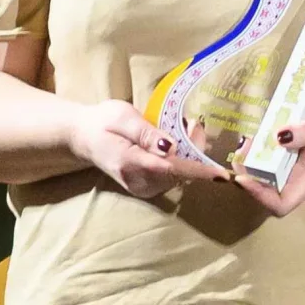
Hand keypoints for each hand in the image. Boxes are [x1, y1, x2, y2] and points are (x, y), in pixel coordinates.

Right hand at [70, 100, 221, 197]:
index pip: (171, 169)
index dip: (198, 171)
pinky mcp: (147, 188)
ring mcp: (142, 188)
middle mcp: (138, 181)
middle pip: (179, 173)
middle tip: (196, 124)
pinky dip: (183, 163)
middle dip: (195, 152)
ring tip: (188, 130)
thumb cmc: (102, 122)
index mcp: (130, 162)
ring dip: (191, 156)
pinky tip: (179, 145)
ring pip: (179, 177)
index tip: (222, 175)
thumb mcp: (122, 116)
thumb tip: (171, 147)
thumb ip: (146, 133)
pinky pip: (173, 178)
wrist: (83, 137)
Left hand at [235, 104, 304, 216]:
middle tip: (240, 151)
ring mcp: (286, 173)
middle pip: (263, 192)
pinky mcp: (281, 161)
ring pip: (259, 177)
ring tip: (244, 142)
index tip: (244, 178)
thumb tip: (278, 137)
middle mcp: (294, 182)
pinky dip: (252, 153)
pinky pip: (262, 163)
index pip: (281, 205)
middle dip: (247, 175)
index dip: (260, 197)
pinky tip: (251, 137)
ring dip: (246, 163)